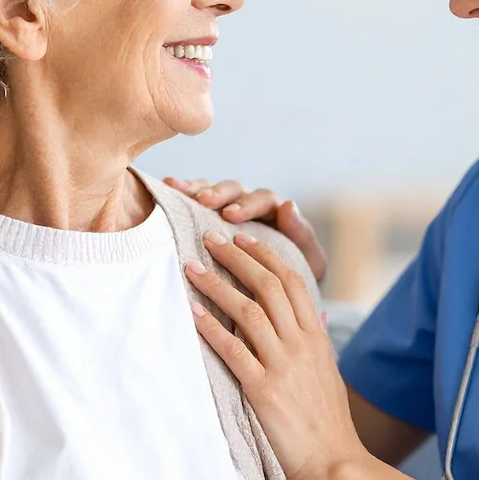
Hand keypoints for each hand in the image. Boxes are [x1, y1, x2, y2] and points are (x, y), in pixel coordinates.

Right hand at [164, 177, 327, 281]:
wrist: (282, 294)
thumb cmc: (295, 276)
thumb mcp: (308, 260)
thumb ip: (302, 235)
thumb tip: (289, 206)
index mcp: (277, 212)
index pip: (263, 200)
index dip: (247, 206)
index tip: (230, 215)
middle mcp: (252, 204)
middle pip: (236, 190)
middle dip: (220, 195)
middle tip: (205, 202)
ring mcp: (230, 208)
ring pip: (215, 191)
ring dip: (198, 189)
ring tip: (179, 190)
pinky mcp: (211, 216)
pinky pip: (198, 199)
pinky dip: (185, 191)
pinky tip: (170, 185)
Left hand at [185, 231, 366, 479]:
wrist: (334, 461)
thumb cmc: (328, 420)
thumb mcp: (329, 372)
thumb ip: (319, 340)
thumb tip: (316, 314)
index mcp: (316, 336)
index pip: (291, 280)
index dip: (264, 254)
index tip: (241, 237)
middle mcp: (301, 343)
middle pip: (268, 285)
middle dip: (236, 257)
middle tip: (210, 239)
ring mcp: (283, 365)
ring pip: (248, 311)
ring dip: (217, 285)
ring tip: (192, 268)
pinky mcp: (264, 390)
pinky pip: (233, 351)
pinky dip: (211, 328)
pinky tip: (193, 313)